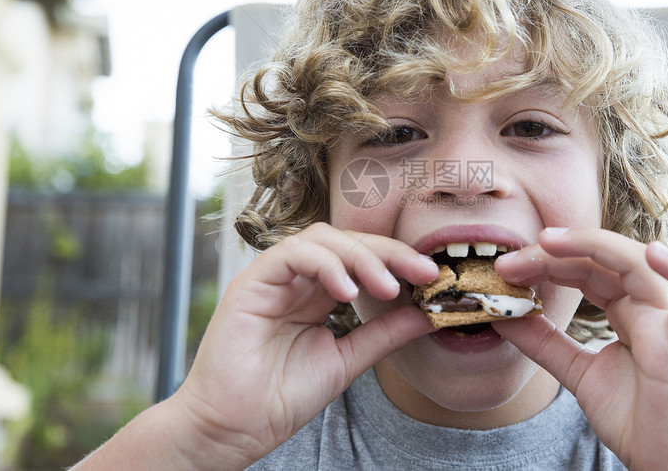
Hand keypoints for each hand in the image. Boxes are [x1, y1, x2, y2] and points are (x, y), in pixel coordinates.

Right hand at [169, 223, 437, 467]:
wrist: (234, 428)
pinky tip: (348, 291)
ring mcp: (273, 277)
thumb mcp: (348, 359)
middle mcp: (296, 279)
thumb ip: (384, 333)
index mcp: (317, 293)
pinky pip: (292, 254)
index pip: (362, 259)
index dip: (397, 261)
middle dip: (389, 253)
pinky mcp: (251, 282)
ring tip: (386, 287)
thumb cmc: (282, 398)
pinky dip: (325, 265)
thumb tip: (428, 312)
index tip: (433, 276)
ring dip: (361, 257)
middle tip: (422, 272)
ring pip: (322, 239)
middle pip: (347, 241)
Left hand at [493, 228, 667, 470]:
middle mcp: (648, 307)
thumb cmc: (635, 418)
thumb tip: (503, 315)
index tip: (504, 269)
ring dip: (592, 246)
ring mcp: (667, 322)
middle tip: (508, 260)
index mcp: (626, 310)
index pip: (584, 269)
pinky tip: (653, 255)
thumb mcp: (576, 372)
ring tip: (548, 241)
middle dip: (553, 254)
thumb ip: (544, 343)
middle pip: (602, 261)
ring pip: (637, 265)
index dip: (544, 262)